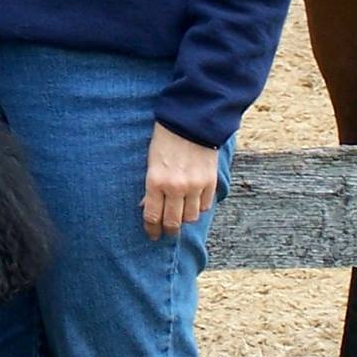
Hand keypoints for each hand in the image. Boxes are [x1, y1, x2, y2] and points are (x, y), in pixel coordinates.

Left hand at [141, 122, 218, 239]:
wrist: (191, 122)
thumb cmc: (165, 140)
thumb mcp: (151, 162)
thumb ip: (150, 187)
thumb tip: (146, 207)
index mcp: (155, 181)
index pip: (152, 216)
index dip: (151, 229)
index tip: (152, 234)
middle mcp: (175, 187)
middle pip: (172, 222)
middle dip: (168, 231)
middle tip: (166, 232)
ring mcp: (195, 186)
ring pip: (191, 218)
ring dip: (184, 219)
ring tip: (180, 215)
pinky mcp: (210, 182)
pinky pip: (205, 206)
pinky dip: (199, 207)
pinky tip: (193, 202)